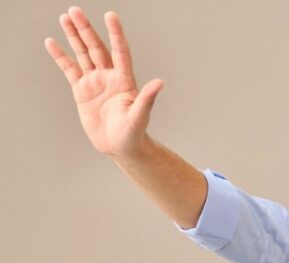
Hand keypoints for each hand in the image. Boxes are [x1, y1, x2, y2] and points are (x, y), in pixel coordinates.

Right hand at [45, 6, 162, 157]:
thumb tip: (160, 82)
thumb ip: (147, 99)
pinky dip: (60, 56)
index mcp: (125, 80)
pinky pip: (70, 69)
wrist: (119, 146)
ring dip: (74, 36)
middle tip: (75, 10)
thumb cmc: (133, 133)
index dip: (116, 34)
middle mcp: (110, 76)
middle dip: (86, 29)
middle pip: (97, 48)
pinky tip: (52, 42)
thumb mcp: (140, 116)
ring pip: (83, 54)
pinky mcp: (82, 90)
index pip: (120, 51)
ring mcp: (95, 82)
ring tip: (65, 18)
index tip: (110, 16)